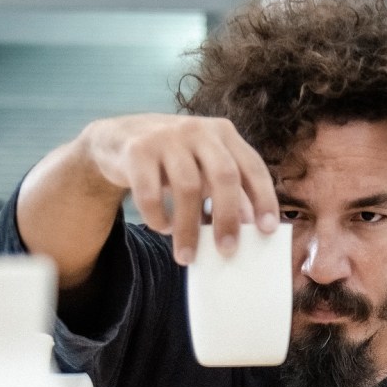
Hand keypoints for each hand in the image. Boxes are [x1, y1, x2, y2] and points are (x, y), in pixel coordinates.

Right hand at [79, 114, 279, 264]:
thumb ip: (227, 190)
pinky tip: (162, 227)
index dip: (263, 198)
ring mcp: (167, 137)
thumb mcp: (203, 167)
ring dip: (188, 228)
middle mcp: (198, 130)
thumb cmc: (172, 159)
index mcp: (223, 133)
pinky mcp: (137, 150)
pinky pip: (150, 192)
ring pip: (187, 188)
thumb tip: (251, 226)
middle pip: (224, 175)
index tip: (268, 229)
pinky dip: (158, 217)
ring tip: (187, 256)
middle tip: (228, 251)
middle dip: (228, 217)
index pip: (252, 166)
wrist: (118, 138)